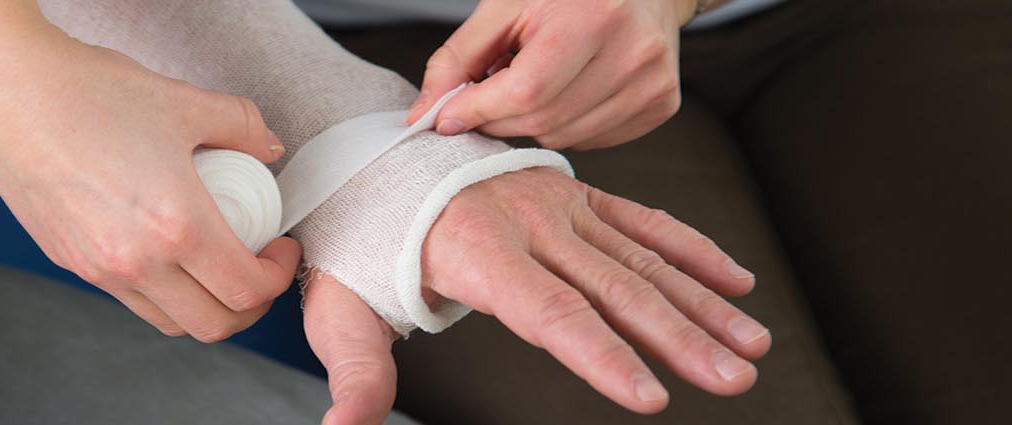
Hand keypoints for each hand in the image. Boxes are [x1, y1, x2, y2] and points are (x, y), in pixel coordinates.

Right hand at [0, 0, 300, 340]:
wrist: (4, 90)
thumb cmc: (90, 92)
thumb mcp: (184, 102)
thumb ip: (242, 125)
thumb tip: (270, 148)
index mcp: (176, 227)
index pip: (245, 290)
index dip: (278, 278)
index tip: (281, 249)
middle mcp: (136, 262)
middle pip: (213, 325)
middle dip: (249, 306)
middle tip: (259, 269)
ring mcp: (98, 269)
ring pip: (169, 321)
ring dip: (204, 306)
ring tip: (215, 264)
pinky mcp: (69, 262)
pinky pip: (129, 299)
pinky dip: (161, 291)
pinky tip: (167, 251)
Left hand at [304, 167, 769, 423]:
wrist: (375, 161)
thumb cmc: (360, 244)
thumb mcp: (339, 308)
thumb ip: (353, 370)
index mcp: (476, 254)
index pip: (550, 313)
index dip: (601, 355)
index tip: (650, 396)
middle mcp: (528, 224)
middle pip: (615, 289)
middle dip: (680, 338)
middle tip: (732, 380)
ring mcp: (558, 204)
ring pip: (642, 257)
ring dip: (702, 303)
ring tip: (752, 345)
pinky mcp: (575, 194)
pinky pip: (643, 220)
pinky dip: (693, 250)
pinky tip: (738, 282)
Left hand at [407, 0, 698, 149]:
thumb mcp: (504, 7)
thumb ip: (457, 59)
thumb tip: (423, 115)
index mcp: (593, 16)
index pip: (525, 91)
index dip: (479, 109)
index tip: (447, 116)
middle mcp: (633, 51)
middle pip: (542, 120)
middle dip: (500, 117)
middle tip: (488, 94)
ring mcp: (653, 81)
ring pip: (564, 137)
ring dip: (533, 122)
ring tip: (535, 81)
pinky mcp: (662, 104)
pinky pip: (592, 141)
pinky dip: (566, 125)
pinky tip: (567, 91)